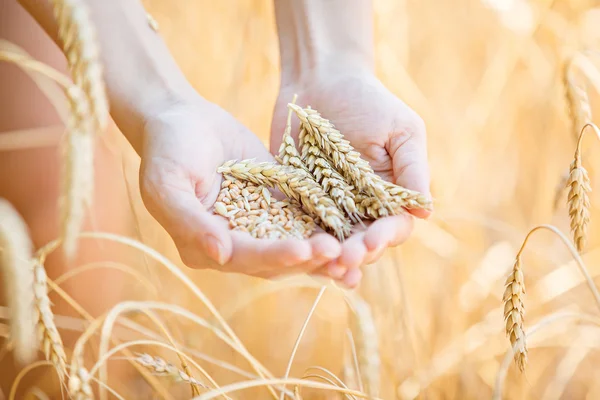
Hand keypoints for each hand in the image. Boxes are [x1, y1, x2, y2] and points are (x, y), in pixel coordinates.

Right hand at [139, 96, 341, 277]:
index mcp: (205, 247)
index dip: (274, 256)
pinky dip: (325, 225)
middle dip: (307, 258)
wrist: (182, 117)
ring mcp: (258, 225)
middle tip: (339, 254)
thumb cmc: (167, 150)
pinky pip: (303, 218)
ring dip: (322, 251)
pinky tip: (353, 229)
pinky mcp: (277, 204)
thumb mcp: (166, 185)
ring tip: (355, 252)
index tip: (303, 251)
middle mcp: (234, 244)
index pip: (245, 257)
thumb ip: (190, 221)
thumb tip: (221, 256)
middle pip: (275, 260)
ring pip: (294, 244)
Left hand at [271, 71, 431, 282]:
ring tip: (322, 264)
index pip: (392, 227)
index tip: (372, 242)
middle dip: (355, 254)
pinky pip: (297, 227)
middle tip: (344, 260)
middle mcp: (359, 208)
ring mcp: (326, 207)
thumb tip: (426, 212)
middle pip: (361, 242)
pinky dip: (297, 242)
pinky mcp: (296, 201)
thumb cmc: (369, 101)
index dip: (384, 237)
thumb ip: (413, 169)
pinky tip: (293, 252)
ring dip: (328, 257)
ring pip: (330, 243)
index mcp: (389, 195)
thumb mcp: (401, 130)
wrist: (321, 80)